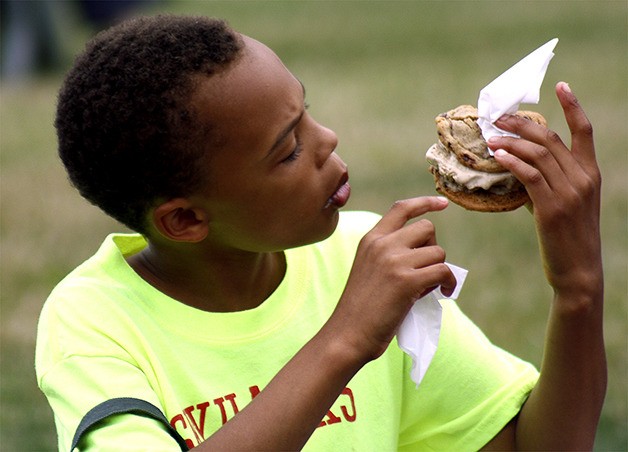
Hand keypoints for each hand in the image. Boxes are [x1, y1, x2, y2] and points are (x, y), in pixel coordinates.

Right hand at [328, 196, 455, 362]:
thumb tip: (430, 253)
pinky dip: (449, 283)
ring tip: (428, 288)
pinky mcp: (407, 281)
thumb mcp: (369, 269)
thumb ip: (391, 254)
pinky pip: (443, 271)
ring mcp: (394, 261)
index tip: (443, 204)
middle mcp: (382, 244)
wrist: (348, 334)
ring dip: (440, 270)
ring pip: (438, 252)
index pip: (401, 209)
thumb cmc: (361, 309)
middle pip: (426, 229)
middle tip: (426, 270)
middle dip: (433, 248)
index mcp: (371, 239)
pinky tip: (445, 294)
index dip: (425, 203)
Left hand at [488, 82, 601, 301]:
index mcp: (591, 173)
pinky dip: (513, 162)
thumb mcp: (563, 203)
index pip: (584, 131)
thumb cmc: (567, 236)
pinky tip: (498, 156)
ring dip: (511, 142)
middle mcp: (583, 178)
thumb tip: (517, 166)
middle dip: (522, 124)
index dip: (573, 106)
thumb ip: (545, 182)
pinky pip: (530, 176)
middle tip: (499, 117)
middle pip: (550, 139)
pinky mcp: (552, 208)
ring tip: (490, 137)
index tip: (561, 85)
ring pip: (538, 154)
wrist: (578, 270)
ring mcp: (569, 192)